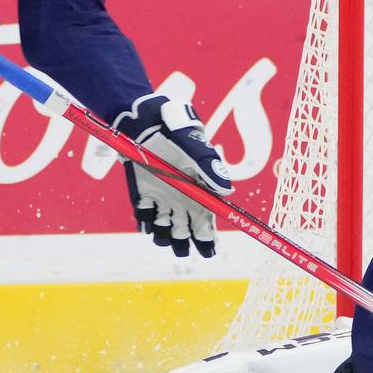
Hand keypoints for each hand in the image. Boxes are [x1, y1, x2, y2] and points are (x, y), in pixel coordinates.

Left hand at [113, 93, 232, 257]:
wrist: (146, 122)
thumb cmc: (176, 132)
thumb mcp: (195, 146)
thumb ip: (210, 166)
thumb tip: (227, 191)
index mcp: (202, 192)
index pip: (209, 223)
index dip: (209, 240)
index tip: (208, 250)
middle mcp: (185, 201)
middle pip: (188, 234)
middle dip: (187, 243)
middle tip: (182, 237)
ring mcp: (164, 200)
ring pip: (166, 233)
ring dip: (165, 234)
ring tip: (164, 219)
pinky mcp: (145, 197)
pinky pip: (145, 220)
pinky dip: (145, 221)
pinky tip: (148, 208)